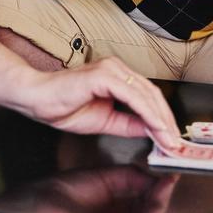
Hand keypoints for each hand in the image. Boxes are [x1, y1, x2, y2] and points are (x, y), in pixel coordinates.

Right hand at [18, 57, 181, 151]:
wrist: (36, 100)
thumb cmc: (62, 106)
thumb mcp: (104, 121)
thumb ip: (128, 123)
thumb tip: (150, 130)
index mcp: (116, 77)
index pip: (148, 95)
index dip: (162, 117)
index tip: (171, 138)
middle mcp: (116, 69)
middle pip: (152, 94)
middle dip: (167, 120)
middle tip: (176, 143)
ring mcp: (111, 70)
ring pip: (146, 94)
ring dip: (161, 119)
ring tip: (169, 139)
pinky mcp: (103, 76)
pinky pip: (133, 96)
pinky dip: (147, 112)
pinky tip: (155, 127)